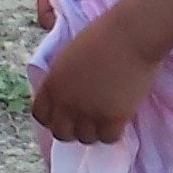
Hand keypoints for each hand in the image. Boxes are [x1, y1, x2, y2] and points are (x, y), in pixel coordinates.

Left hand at [32, 4, 161, 144]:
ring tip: (105, 119)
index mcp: (52, 83)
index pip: (40, 114)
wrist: (132, 35)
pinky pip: (108, 138)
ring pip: (86, 139)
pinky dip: (113, 132)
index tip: (65, 113)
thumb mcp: (70, 49)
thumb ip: (61, 67)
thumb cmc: (104, 33)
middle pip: (61, 133)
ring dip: (94, 131)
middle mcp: (65, 102)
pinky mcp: (112, 118)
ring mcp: (88, 113)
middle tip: (87, 120)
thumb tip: (52, 49)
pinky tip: (120, 119)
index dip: (52, 117)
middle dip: (72, 128)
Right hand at [39, 0, 136, 22]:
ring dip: (99, 19)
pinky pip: (106, 8)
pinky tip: (123, 9)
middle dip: (82, 26)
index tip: (75, 27)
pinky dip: (113, 10)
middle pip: (70, 22)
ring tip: (112, 16)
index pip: (46, 17)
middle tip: (98, 25)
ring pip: (89, 17)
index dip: (57, 26)